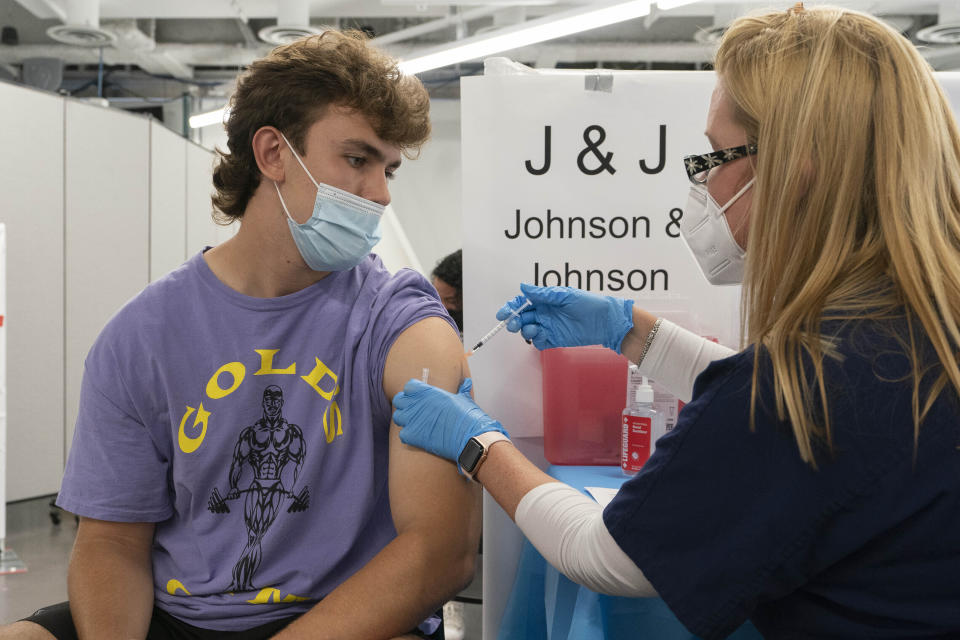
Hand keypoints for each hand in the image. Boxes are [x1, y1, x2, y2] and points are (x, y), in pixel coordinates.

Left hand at [393, 378, 507, 468]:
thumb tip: (466, 383)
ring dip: (405, 421)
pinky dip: (409, 436)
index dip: (413, 393)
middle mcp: (417, 403)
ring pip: (398, 417)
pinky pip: (402, 434)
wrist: (470, 437)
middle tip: (415, 412)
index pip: (409, 386)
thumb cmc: (468, 417)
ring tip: (417, 425)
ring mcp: (413, 419)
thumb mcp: (464, 399)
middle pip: (399, 400)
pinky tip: (419, 437)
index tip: (419, 398)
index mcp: (428, 392)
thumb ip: (461, 390)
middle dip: (405, 405)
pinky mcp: (412, 435)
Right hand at [497, 283, 633, 352]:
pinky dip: (536, 340)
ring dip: (525, 330)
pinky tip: (541, 336)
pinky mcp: (555, 339)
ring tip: (532, 329)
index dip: (511, 307)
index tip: (503, 314)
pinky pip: (539, 341)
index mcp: (546, 301)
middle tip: (512, 324)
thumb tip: (523, 287)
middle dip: (514, 321)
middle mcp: (545, 313)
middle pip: (522, 317)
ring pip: (529, 330)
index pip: (523, 303)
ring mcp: (549, 327)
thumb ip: (543, 294)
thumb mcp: (565, 295)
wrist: (606, 321)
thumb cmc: (588, 304)